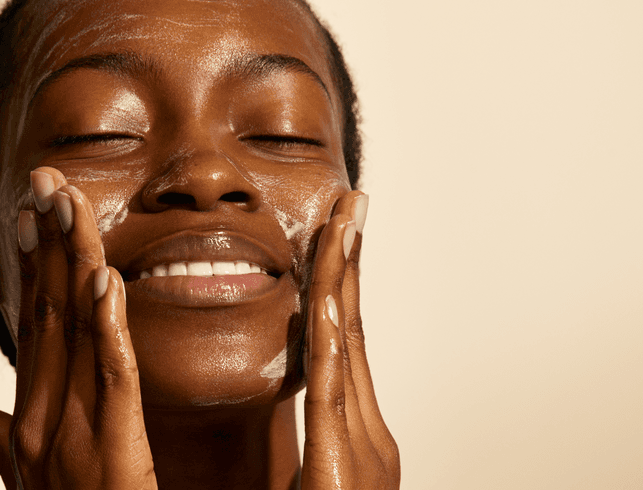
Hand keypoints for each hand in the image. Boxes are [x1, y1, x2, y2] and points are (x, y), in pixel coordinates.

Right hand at [0, 167, 157, 489]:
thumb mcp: (22, 481)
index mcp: (30, 417)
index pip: (33, 325)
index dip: (33, 265)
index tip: (33, 212)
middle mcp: (42, 417)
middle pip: (47, 312)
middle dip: (46, 241)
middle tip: (48, 179)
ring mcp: (71, 434)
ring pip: (74, 331)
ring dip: (72, 261)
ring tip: (71, 203)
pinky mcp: (111, 454)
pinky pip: (112, 379)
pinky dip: (106, 328)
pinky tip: (106, 280)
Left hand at [301, 192, 399, 488]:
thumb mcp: (312, 481)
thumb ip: (309, 441)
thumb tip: (299, 398)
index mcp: (351, 436)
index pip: (341, 342)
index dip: (337, 281)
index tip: (331, 230)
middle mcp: (365, 436)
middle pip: (352, 332)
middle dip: (348, 263)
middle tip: (348, 203)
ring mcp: (363, 454)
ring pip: (349, 351)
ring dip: (345, 282)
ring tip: (344, 222)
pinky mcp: (344, 475)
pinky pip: (334, 401)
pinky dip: (335, 348)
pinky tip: (331, 303)